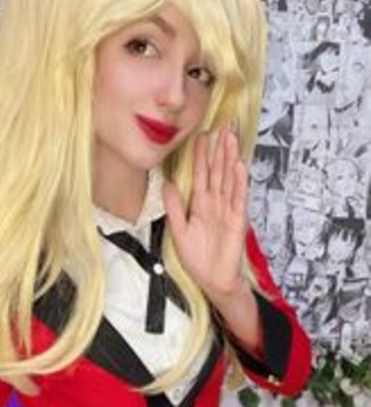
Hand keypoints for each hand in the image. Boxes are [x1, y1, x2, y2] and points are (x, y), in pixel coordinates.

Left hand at [163, 127, 248, 304]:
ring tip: (231, 139)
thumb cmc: (198, 258)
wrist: (213, 280)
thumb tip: (167, 184)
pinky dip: (239, 182)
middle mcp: (216, 204)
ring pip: (229, 179)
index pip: (200, 174)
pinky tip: (240, 167)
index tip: (201, 136)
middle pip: (218, 171)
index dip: (200, 156)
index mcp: (201, 204)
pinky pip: (238, 198)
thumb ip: (174, 207)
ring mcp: (228, 210)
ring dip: (230, 159)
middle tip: (222, 126)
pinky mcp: (237, 221)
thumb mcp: (179, 230)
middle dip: (220, 149)